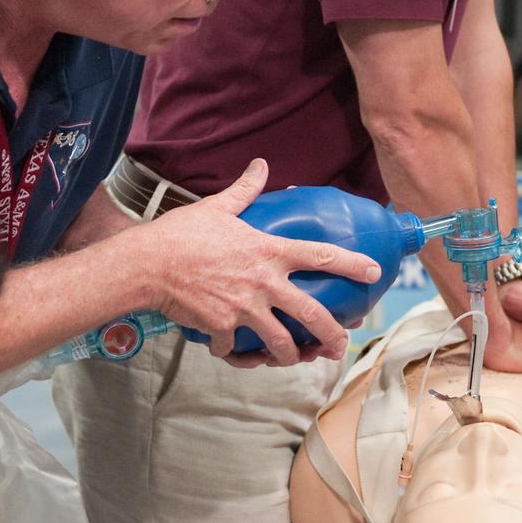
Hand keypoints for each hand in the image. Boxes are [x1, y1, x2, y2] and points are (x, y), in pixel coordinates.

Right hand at [137, 159, 380, 366]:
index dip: (351, 263)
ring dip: (289, 355)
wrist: (147, 264)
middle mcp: (263, 283)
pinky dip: (235, 352)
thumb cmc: (182, 233)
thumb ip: (245, 189)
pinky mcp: (222, 327)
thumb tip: (260, 165)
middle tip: (342, 343)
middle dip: (332, 333)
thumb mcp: (218, 207)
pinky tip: (233, 350)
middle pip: (311, 314)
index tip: (374, 272)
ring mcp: (244, 309)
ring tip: (295, 358)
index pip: (320, 255)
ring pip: (279, 342)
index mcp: (268, 251)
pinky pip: (235, 348)